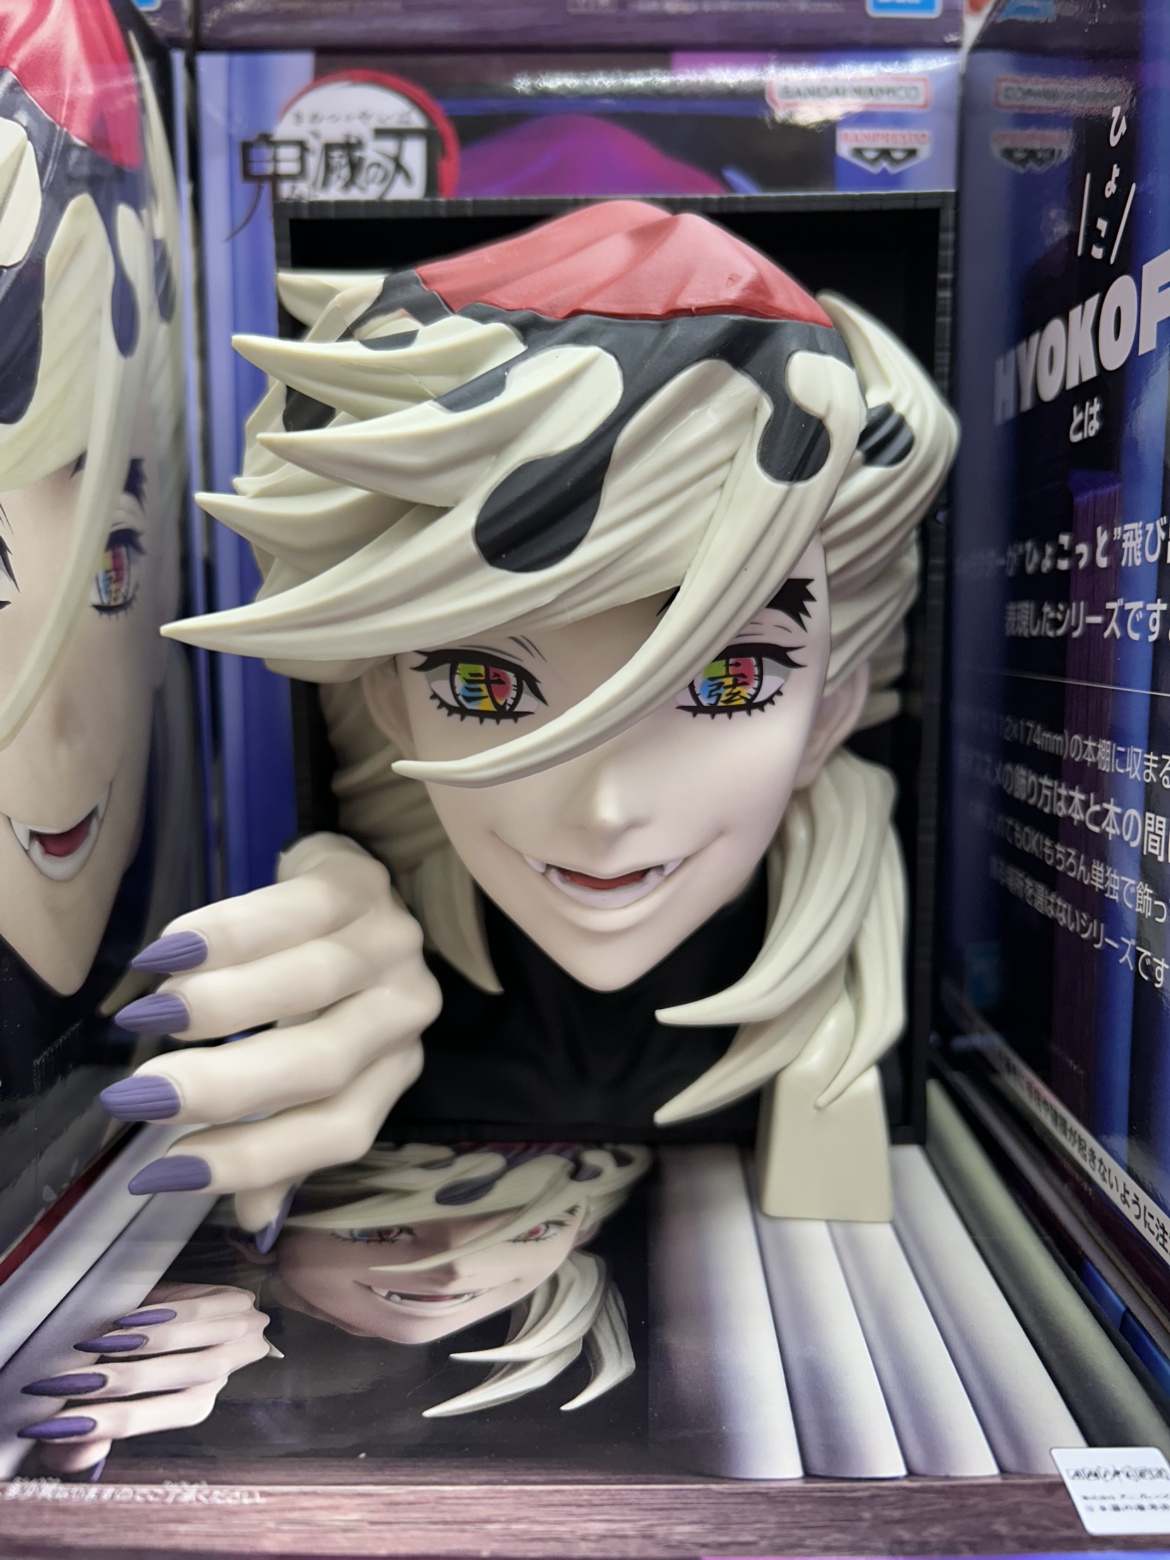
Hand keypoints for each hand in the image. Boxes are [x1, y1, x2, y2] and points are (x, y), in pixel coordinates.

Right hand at [18, 1284, 270, 1476]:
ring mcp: (234, 1338)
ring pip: (194, 1346)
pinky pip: (205, 1310)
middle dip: (119, 1384)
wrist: (174, 1302)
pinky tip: (127, 1317)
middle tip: (64, 1383)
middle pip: (178, 1384)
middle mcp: (217, 1377)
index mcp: (190, 1405)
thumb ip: (87, 1430)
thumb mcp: (107, 1392)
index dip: (100, 1425)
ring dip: (143, 1347)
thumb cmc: (136, 1352)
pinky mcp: (236, 1302)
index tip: (47, 1428)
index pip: (148, 1419)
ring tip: (94, 1347)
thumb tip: (73, 1448)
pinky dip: (167, 1315)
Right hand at [101, 834, 438, 1231]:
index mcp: (391, 1073)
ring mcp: (393, 944)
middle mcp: (405, 1014)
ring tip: (148, 1016)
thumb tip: (252, 1223)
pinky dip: (227, 934)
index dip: (254, 1160)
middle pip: (321, 1064)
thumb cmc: (321, 994)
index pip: (338, 1132)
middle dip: (225, 1088)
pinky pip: (296, 910)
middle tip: (138, 1096)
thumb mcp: (309, 1065)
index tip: (158, 1173)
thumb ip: (282, 1137)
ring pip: (309, 984)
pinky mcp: (363, 883)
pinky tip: (169, 951)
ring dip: (221, 1006)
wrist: (348, 886)